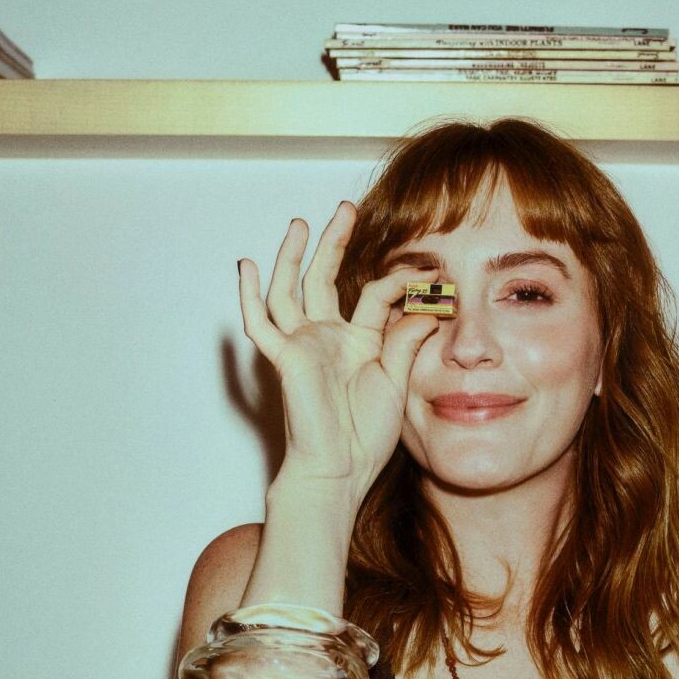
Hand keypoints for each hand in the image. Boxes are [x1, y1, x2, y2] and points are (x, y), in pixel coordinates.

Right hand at [237, 202, 440, 500]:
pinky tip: (247, 266)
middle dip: (335, 244)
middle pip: (326, 279)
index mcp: (360, 343)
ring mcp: (304, 346)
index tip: (431, 275)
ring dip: (293, 257)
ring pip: (290, 291)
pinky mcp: (285, 359)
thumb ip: (406, 340)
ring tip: (301, 224)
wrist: (341, 468)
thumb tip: (426, 303)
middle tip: (346, 210)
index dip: (402, 282)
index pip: (377, 296)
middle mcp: (329, 338)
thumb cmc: (367, 436)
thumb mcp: (397, 380)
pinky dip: (249, 296)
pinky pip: (261, 323)